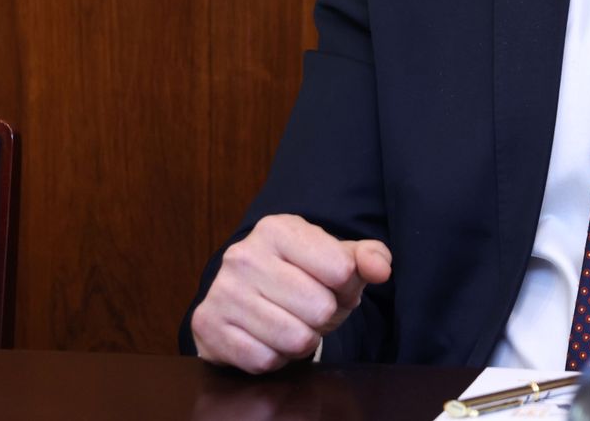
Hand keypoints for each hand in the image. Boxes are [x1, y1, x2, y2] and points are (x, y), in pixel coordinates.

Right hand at [189, 214, 391, 373]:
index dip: (345, 285)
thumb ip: (367, 257)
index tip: (330, 281)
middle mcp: (244, 255)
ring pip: (293, 338)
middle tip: (309, 308)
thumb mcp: (334, 257)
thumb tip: (381, 268)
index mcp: (278, 228)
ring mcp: (222, 291)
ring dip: (302, 340)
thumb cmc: (298, 274)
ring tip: (292, 322)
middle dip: (323, 316)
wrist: (242, 295)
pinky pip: (264, 360)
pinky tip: (268, 337)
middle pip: (318, 308)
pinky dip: (275, 357)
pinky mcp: (208, 326)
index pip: (340, 269)